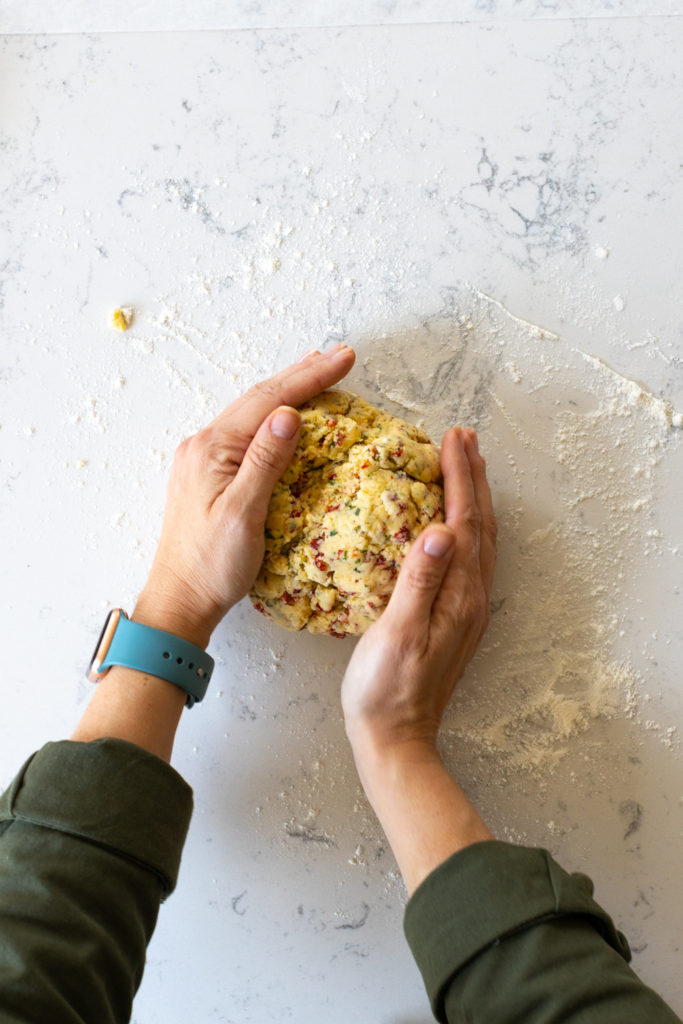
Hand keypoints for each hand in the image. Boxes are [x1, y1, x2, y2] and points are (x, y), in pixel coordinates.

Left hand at [134, 345, 355, 646]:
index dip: (310, 378)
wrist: (179, 600)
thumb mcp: (242, 514)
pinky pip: (246, 431)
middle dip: (302, 374)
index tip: (345, 359)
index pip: (269, 401)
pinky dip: (273, 415)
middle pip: (259, 398)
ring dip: (287, 391)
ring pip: (252, 412)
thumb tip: (288, 414)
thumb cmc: (210, 566)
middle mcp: (204, 446)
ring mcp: (203, 459)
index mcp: (212, 449)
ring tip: (317, 372)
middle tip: (340, 356)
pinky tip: (286, 416)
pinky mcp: (208, 475)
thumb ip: (264, 462)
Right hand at [342, 427, 495, 757]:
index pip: (464, 522)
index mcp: (459, 596)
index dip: (460, 477)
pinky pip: (468, 557)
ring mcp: (466, 609)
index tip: (453, 438)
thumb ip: (419, 581)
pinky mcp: (455, 617)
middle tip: (463, 437)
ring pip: (479, 540)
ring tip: (464, 465)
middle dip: (473, 477)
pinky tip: (451, 521)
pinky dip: (465, 525)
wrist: (396, 739)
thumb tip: (440, 530)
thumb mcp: (397, 634)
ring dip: (474, 498)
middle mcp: (471, 598)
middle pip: (480, 524)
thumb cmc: (386, 691)